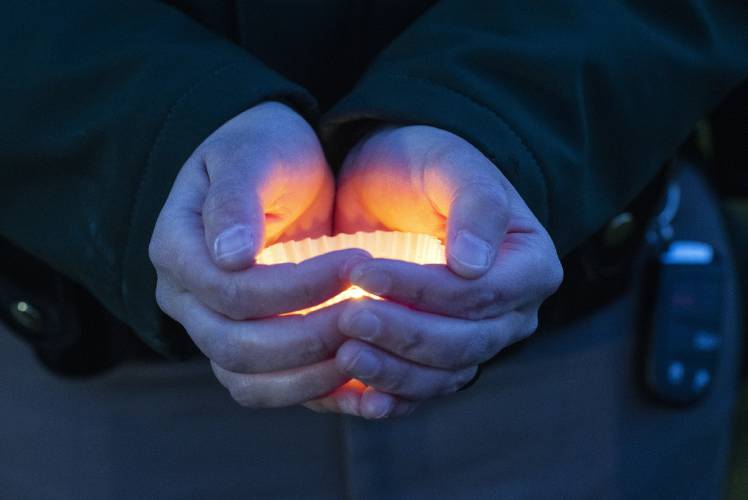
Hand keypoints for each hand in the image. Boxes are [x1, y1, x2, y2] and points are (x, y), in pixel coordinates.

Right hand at [149, 102, 369, 407]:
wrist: (274, 166)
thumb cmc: (263, 149)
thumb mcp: (252, 155)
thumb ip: (236, 200)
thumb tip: (229, 256)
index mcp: (176, 248)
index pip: (231, 291)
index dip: (297, 288)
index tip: (356, 265)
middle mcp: (183, 297)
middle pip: (235, 346)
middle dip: (309, 337)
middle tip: (368, 314)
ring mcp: (209, 326)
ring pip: (247, 379)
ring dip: (310, 376)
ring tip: (366, 350)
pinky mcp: (242, 345)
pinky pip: (268, 388)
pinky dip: (310, 392)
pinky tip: (360, 382)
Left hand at [326, 125, 562, 417]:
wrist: (396, 185)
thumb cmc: (427, 167)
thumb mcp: (450, 166)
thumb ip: (474, 205)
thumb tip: (474, 265)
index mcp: (530, 266)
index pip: (479, 294)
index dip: (421, 290)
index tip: (364, 271)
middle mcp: (512, 314)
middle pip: (464, 344)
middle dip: (403, 334)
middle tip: (347, 318)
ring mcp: (478, 342)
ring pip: (443, 374)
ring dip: (393, 371)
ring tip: (344, 355)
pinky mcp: (441, 359)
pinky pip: (423, 390)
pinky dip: (393, 397)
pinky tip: (360, 397)